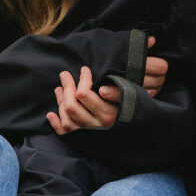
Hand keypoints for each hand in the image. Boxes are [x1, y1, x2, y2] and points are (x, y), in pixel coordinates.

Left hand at [46, 36, 167, 134]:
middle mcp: (99, 127)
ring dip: (60, 102)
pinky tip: (51, 114)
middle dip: (67, 86)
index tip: (84, 70)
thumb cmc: (140, 112)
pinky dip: (56, 124)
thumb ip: (126, 82)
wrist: (144, 140)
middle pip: (72, 106)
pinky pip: (65, 135)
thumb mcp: (137, 96)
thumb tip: (138, 52)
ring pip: (67, 119)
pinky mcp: (84, 143)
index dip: (82, 79)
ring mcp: (91, 136)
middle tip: (66, 74)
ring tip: (59, 89)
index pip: (84, 94)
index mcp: (111, 114)